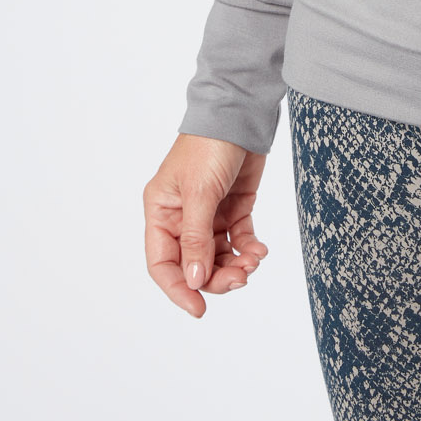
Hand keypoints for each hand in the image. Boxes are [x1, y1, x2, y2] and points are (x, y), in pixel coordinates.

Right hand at [143, 133, 269, 317]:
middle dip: (216, 277)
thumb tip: (194, 280)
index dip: (178, 289)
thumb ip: (196, 238)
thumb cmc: (210, 145)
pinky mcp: (234, 207)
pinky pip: (238, 239)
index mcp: (161, 211)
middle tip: (240, 278)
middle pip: (194, 264)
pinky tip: (259, 250)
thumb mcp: (200, 192)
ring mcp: (209, 213)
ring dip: (235, 265)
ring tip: (253, 261)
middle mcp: (182, 216)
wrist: (241, 112)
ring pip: (218, 256)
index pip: (162, 263)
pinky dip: (248, 249)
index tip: (199, 309)